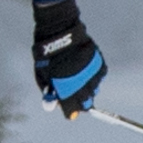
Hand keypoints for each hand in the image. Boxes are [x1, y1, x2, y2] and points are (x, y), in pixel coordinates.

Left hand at [32, 0, 106, 117]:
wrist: (60, 31)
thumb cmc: (47, 55)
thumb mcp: (42, 76)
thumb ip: (49, 92)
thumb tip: (54, 106)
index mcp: (65, 88)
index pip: (72, 110)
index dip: (70, 111)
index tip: (69, 111)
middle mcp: (81, 83)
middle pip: (85, 102)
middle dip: (79, 102)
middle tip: (74, 96)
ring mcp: (91, 73)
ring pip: (94, 89)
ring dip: (87, 88)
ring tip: (77, 77)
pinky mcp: (98, 63)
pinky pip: (100, 76)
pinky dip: (94, 76)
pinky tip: (84, 69)